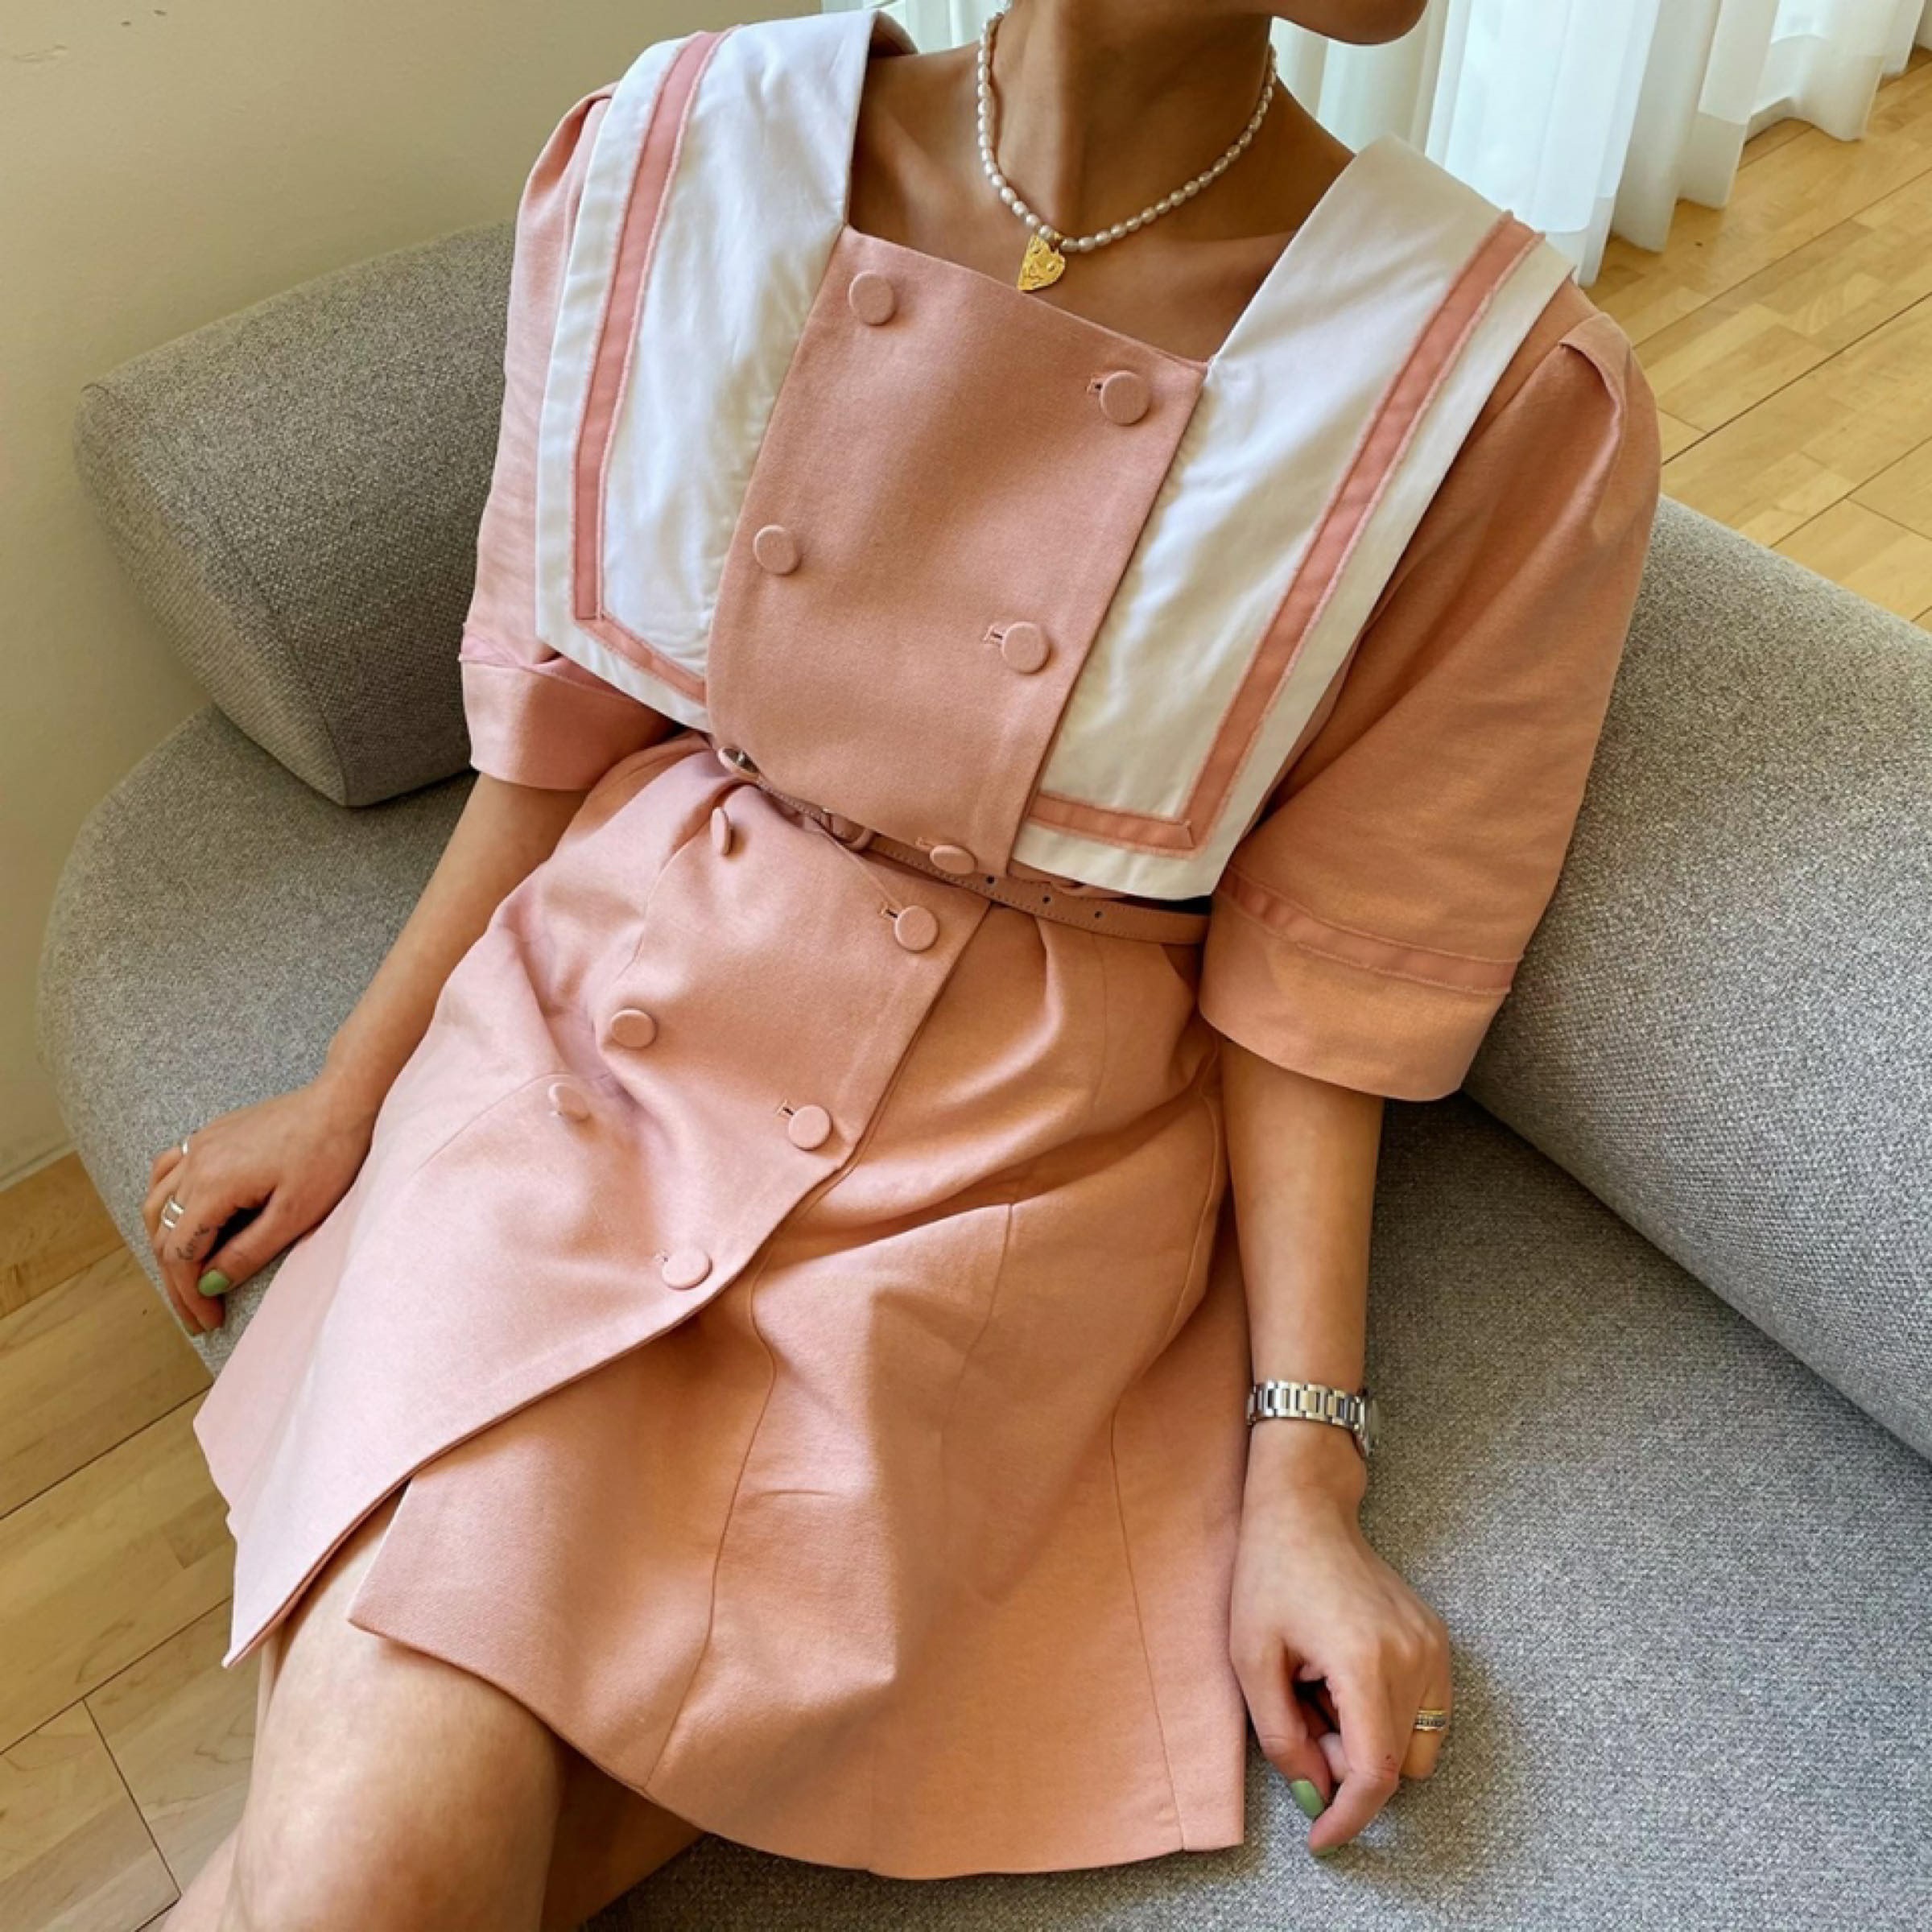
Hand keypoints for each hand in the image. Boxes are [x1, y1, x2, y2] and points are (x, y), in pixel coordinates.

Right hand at [141, 1069, 381, 1336]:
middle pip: (164, 1233)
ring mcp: (200, 1144)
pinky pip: (168, 1172)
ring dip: (166, 1244)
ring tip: (187, 1278)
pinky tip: (179, 1220)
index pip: (180, 1254)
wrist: (345, 1101)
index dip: (189, 1294)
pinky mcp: (212, 1135)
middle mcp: (196, 1162)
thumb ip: (247, 1252)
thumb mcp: (295, 1215)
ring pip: (158, 1204)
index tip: (209, 1322)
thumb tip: (210, 1283)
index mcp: (212, 1184)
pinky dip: (166, 1203)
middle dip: (177, 1280)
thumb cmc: (329, 1154)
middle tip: (198, 1315)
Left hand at [1230, 1430, 1452, 1855]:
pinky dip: (1385, 1716)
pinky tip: (1344, 1675)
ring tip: (1321, 1688)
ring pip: (1415, 1745)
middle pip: (1397, 1765)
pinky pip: (1425, 1714)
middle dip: (1347, 1765)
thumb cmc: (1270, 1576)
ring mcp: (1434, 1649)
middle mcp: (1415, 1658)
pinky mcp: (1438, 1642)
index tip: (1320, 1840)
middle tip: (1300, 1713)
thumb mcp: (1252, 1660)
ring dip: (1368, 1740)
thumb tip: (1315, 1796)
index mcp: (1367, 1662)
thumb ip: (1282, 1739)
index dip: (1349, 1818)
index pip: (1376, 1774)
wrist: (1305, 1511)